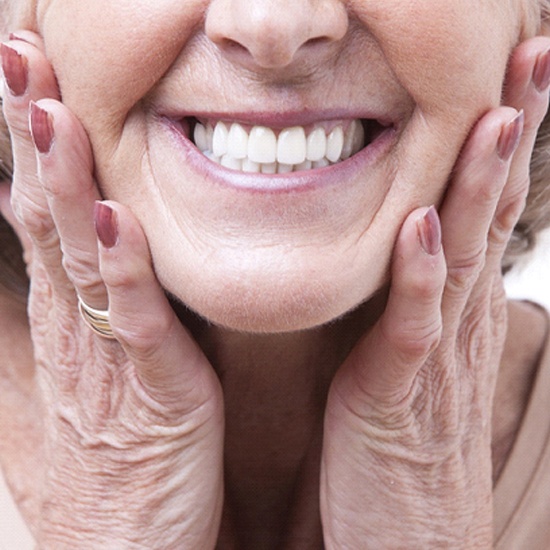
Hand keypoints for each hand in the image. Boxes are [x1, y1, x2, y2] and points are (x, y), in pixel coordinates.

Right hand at [0, 32, 223, 548]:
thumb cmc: (114, 463)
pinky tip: (113, 219)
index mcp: (67, 317)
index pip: (40, 214)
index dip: (30, 148)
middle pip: (46, 214)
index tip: (26, 83)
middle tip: (18, 56)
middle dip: (31, 136)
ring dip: (62, 182)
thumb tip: (86, 255)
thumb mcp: (94, 377)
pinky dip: (121, 268)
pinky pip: (133, 319)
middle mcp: (74, 325)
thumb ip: (92, 314)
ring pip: (77, 254)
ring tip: (48, 109)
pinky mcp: (149, 391)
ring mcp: (104, 356)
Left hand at [321, 37, 549, 547]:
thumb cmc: (402, 443)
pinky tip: (424, 226)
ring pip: (462, 257)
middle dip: (512, 134)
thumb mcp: (411, 356)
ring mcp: (433, 358)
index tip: (513, 74)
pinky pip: (411, 327)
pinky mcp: (397, 396)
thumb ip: (413, 302)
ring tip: (496, 114)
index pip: (483, 209)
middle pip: (489, 214)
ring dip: (480, 186)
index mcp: (452, 309)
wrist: (409, 536)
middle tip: (532, 54)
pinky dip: (419, 275)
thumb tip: (413, 246)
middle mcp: (455, 322)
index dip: (500, 142)